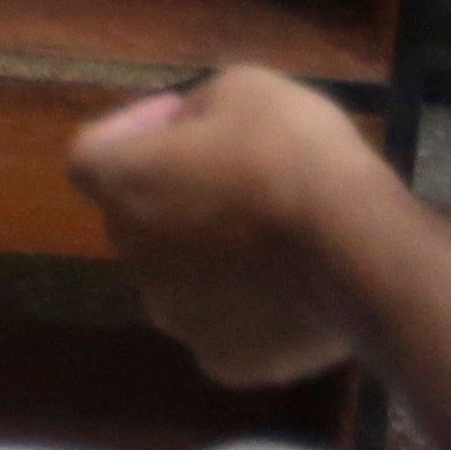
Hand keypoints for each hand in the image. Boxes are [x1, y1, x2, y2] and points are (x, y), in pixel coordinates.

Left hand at [69, 66, 393, 388]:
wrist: (357, 249)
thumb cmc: (291, 153)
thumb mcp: (243, 88)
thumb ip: (198, 108)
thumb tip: (188, 131)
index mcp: (124, 188)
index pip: (92, 156)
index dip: (131, 131)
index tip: (181, 118)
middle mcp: (135, 260)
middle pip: (138, 220)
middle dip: (174, 194)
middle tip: (236, 174)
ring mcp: (179, 319)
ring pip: (180, 280)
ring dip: (208, 255)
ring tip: (273, 238)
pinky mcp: (227, 361)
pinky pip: (226, 326)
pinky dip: (247, 308)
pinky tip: (292, 287)